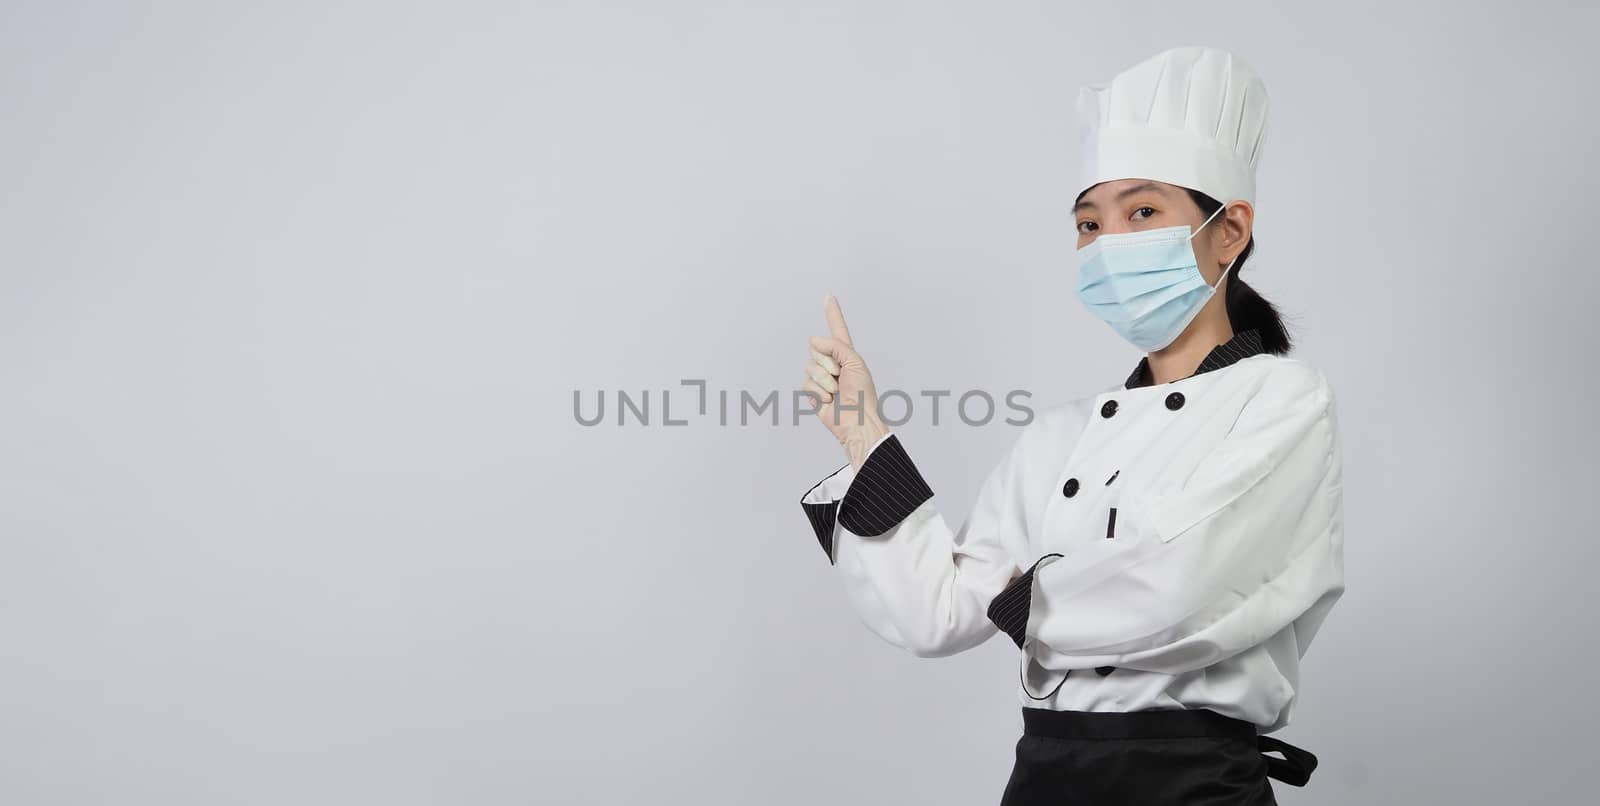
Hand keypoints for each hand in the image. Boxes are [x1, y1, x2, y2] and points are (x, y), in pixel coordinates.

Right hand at [803, 294, 889, 468]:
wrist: (857, 422)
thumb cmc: (863, 395)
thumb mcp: (854, 363)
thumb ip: (835, 346)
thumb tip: (813, 340)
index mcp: (846, 354)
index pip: (837, 329)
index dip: (832, 313)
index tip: (828, 296)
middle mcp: (832, 363)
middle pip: (816, 348)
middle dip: (828, 362)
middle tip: (841, 378)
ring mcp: (821, 377)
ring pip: (810, 366)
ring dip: (825, 380)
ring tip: (837, 392)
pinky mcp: (813, 392)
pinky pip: (807, 383)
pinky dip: (818, 392)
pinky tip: (829, 400)